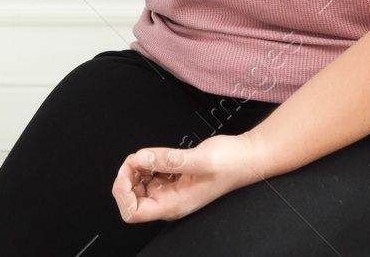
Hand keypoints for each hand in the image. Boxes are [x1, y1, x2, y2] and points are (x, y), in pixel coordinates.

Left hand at [111, 133, 267, 222]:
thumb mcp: (199, 160)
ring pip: (137, 185)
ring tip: (149, 155)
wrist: (246, 157)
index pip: (132, 213)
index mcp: (174, 204)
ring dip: (136, 169)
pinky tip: (156, 156)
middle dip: (127, 177)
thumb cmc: (230, 163)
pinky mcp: (173, 179)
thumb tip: (141, 158)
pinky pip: (148, 175)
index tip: (129, 171)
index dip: (123, 193)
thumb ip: (169, 160)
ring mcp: (170, 191)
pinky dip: (145, 164)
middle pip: (130, 198)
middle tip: (138, 158)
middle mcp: (169, 201)